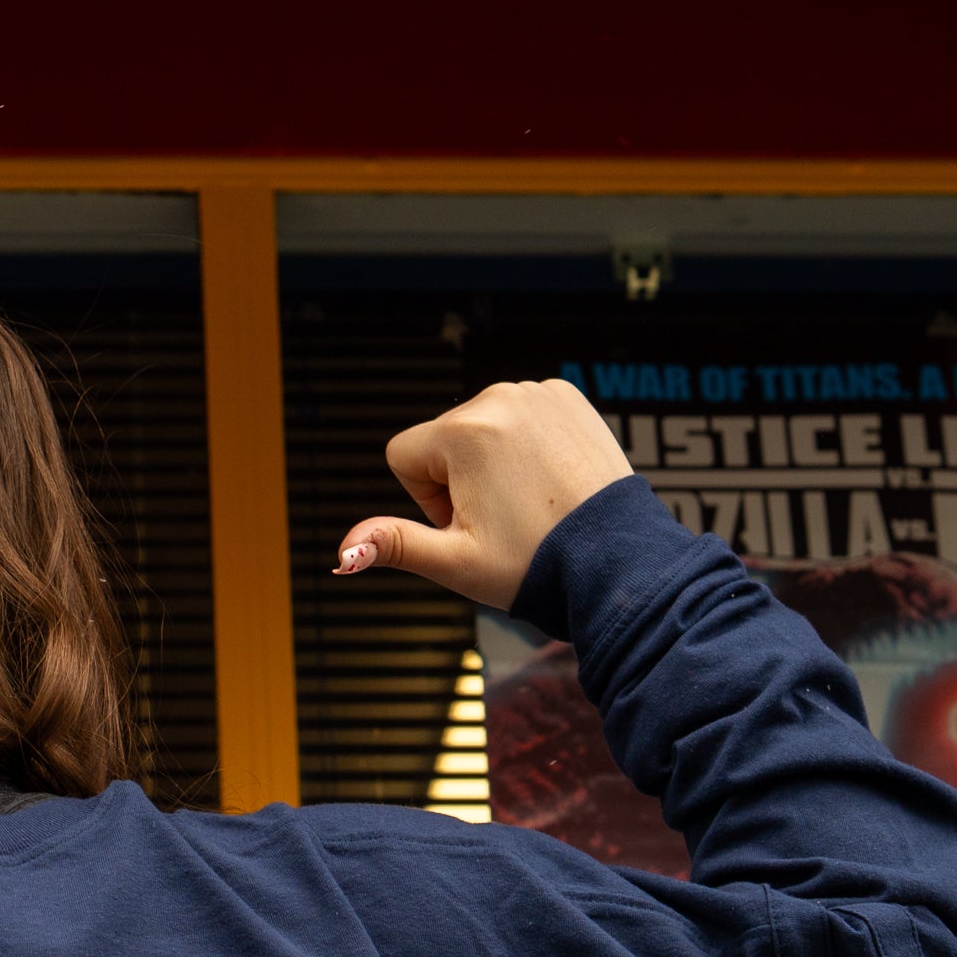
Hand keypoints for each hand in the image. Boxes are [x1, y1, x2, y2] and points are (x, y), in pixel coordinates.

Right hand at [334, 380, 633, 609]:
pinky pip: (521, 419)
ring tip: (529, 503)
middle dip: (459, 482)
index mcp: (464, 431)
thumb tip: (341, 555)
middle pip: (443, 442)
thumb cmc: (534, 564)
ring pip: (482, 431)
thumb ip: (393, 546)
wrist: (615, 560)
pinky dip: (527, 449)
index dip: (425, 500)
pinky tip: (548, 481)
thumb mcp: (453, 562)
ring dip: (492, 466)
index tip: (466, 524)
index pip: (403, 456)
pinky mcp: (568, 398)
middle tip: (502, 520)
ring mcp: (540, 393)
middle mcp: (501, 398)